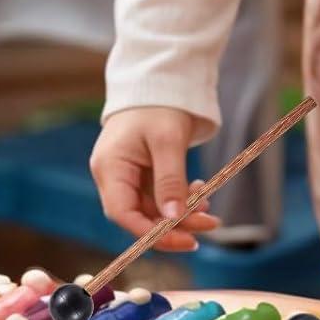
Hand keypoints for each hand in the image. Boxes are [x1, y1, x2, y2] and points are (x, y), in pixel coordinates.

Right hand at [89, 107, 220, 252]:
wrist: (162, 80)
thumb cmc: (159, 105)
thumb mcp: (167, 141)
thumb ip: (169, 181)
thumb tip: (172, 221)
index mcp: (110, 167)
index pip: (122, 212)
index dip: (150, 233)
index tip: (184, 239)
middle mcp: (114, 175)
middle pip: (139, 215)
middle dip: (174, 224)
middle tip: (209, 224)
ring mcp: (127, 176)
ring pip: (152, 209)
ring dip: (181, 213)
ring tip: (209, 210)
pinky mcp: (142, 174)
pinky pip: (159, 197)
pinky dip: (179, 200)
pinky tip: (199, 193)